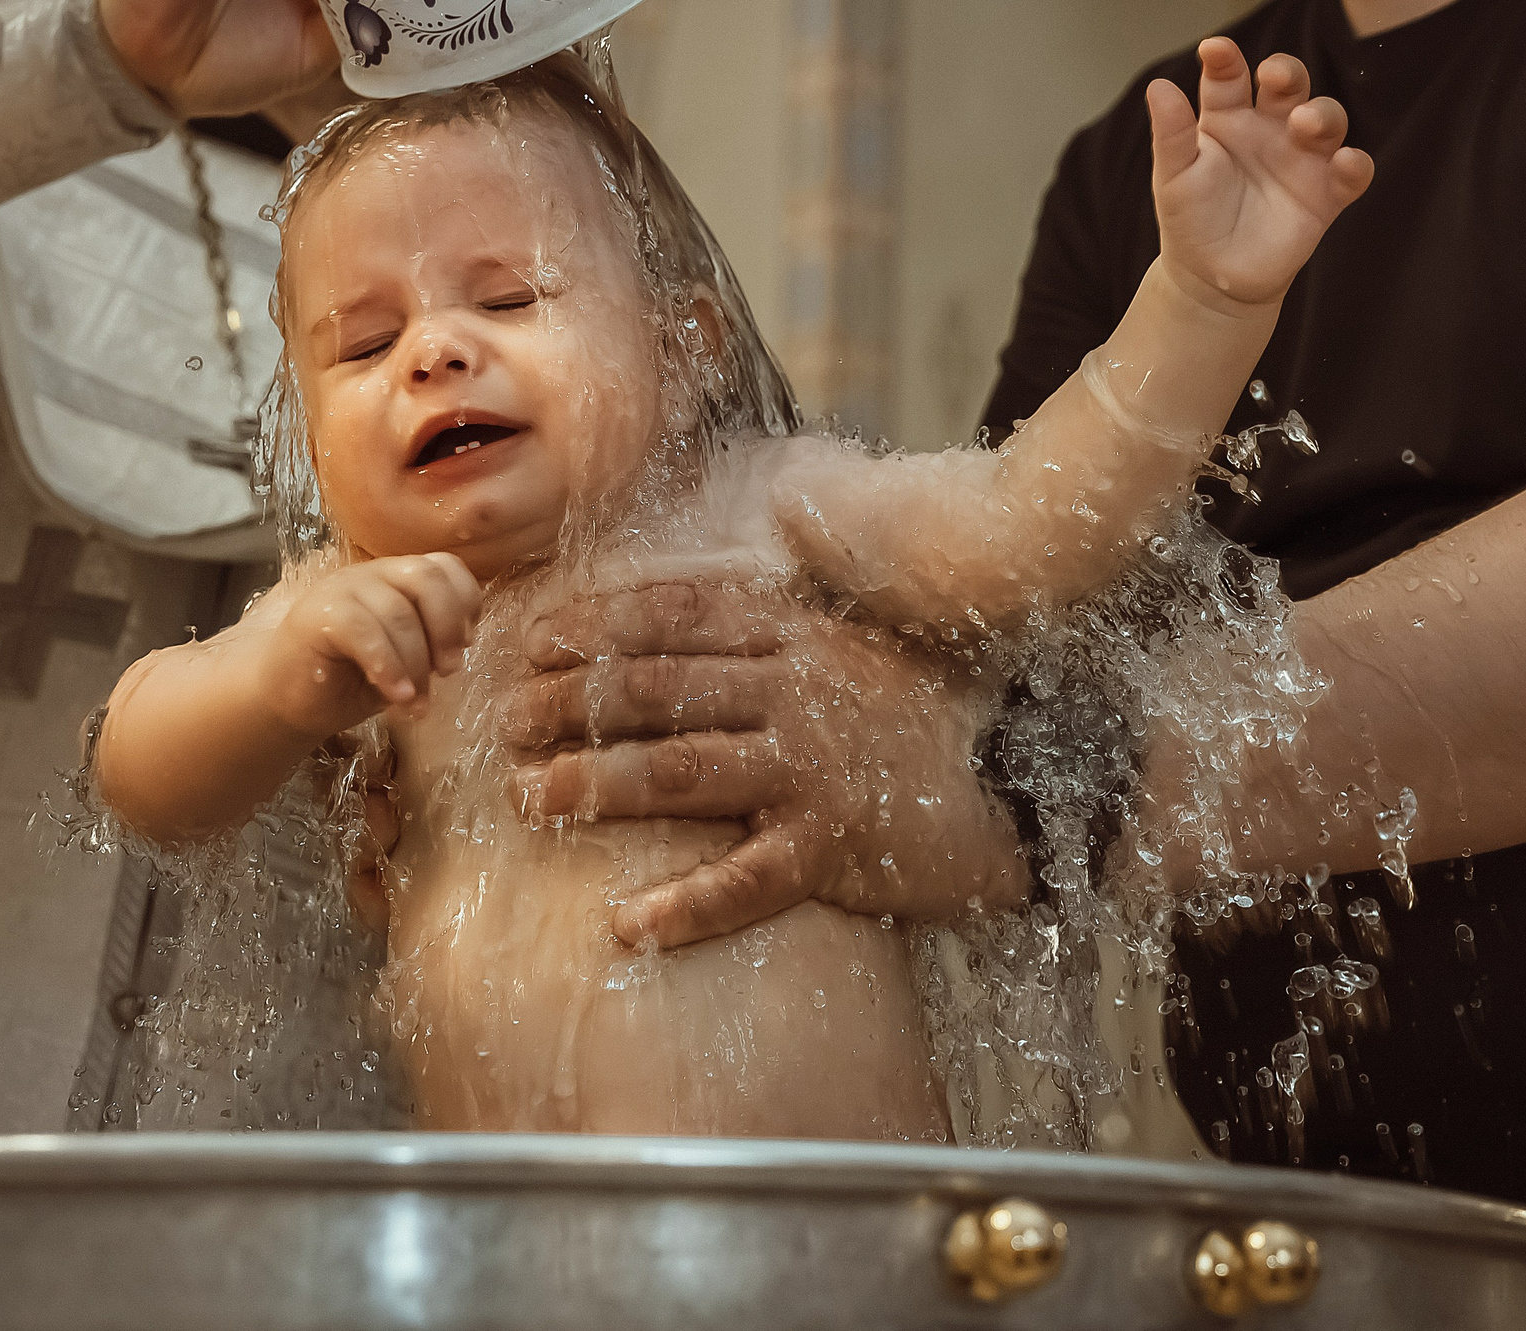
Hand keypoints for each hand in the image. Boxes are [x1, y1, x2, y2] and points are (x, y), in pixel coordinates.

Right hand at [260, 553, 481, 738]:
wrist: (286, 700)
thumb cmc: (348, 680)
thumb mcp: (405, 660)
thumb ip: (431, 643)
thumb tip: (461, 646)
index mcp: (397, 579)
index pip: (444, 566)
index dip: (465, 601)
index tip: (466, 644)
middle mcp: (372, 574)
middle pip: (426, 577)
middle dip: (447, 627)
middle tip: (447, 671)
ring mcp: (342, 589)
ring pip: (398, 612)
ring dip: (416, 665)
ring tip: (416, 703)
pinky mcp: (316, 614)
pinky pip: (364, 631)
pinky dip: (388, 666)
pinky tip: (396, 696)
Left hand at [502, 580, 1027, 948]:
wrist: (1018, 784)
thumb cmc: (914, 716)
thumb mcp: (845, 642)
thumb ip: (765, 623)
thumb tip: (675, 600)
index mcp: (793, 634)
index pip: (674, 616)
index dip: (596, 627)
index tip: (533, 644)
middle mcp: (797, 689)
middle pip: (659, 688)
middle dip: (571, 703)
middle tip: (507, 722)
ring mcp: (813, 767)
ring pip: (683, 770)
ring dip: (598, 785)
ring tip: (532, 798)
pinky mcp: (833, 845)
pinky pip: (747, 879)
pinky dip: (687, 905)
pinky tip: (629, 925)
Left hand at [1148, 38, 1373, 316]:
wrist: (1212, 277)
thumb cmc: (1190, 219)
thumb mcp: (1174, 175)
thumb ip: (1171, 133)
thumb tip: (1158, 87)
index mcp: (1227, 116)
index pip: (1229, 76)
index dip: (1225, 59)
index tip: (1214, 50)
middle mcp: (1269, 127)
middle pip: (1289, 84)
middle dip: (1287, 72)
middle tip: (1275, 75)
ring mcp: (1302, 157)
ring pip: (1327, 118)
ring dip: (1322, 114)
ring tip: (1304, 123)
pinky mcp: (1327, 194)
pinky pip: (1352, 172)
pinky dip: (1356, 164)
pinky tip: (1347, 162)